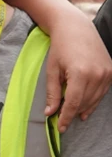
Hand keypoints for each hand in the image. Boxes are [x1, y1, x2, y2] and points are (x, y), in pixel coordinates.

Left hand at [46, 15, 111, 131]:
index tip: (60, 127)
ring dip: (84, 108)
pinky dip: (93, 100)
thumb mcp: (52, 70)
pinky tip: (86, 106)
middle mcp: (97, 74)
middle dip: (73, 113)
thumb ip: (52, 92)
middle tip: (63, 121)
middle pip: (85, 102)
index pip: (74, 102)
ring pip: (95, 99)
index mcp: (80, 73)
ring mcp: (107, 73)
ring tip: (74, 116)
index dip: (66, 117)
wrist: (76, 29)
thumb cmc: (60, 48)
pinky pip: (102, 92)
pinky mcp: (111, 71)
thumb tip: (50, 113)